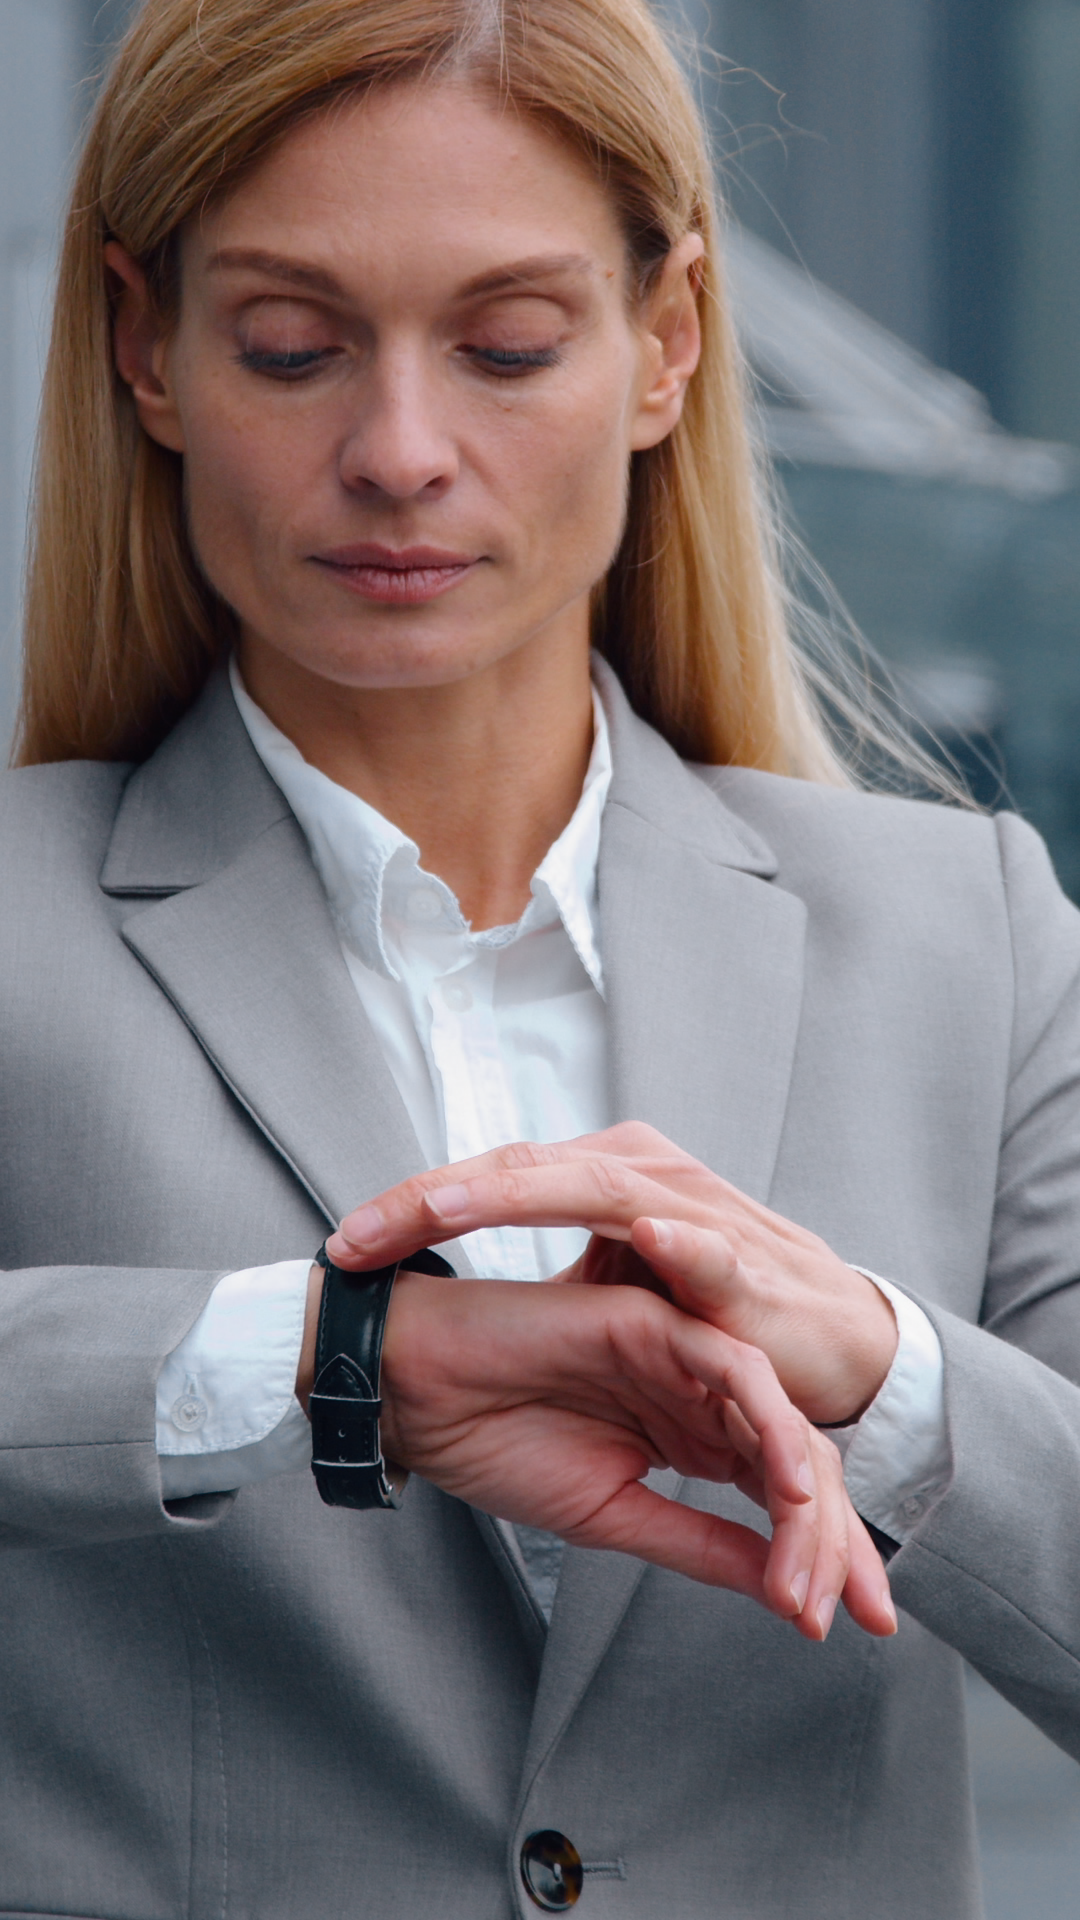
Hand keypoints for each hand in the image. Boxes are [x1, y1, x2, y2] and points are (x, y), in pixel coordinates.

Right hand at [299, 1262, 894, 1639]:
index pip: (784, 1491)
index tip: (853, 1627)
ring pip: (783, 1420)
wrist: (416, 1393)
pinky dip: (772, 1428)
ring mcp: (682, 1352)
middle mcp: (700, 1390)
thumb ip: (703, 1546)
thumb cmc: (495, 1441)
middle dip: (842, 1541)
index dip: (826, 1557)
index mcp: (693, 1429)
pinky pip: (736, 1370)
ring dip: (809, 1504)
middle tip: (862, 1614)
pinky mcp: (655, 1323)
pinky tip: (789, 1489)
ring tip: (811, 1579)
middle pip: (802, 1459)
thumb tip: (788, 1597)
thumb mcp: (617, 1517)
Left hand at [328, 1124, 898, 1425]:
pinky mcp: (747, 1270)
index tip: (344, 1243)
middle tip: (360, 1231)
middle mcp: (642, 1175)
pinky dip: (675, 1238)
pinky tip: (644, 1230)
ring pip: (594, 1190)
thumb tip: (476, 1268)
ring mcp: (695, 1214)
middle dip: (435, 1201)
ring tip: (446, 1209)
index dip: (418, 1205)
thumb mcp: (623, 1272)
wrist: (834, 1337)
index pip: (497, 1176)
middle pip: (521, 1172)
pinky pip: (706, 1250)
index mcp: (605, 1174)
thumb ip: (564, 1257)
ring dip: (519, 1197)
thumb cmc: (719, 1300)